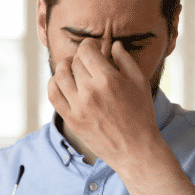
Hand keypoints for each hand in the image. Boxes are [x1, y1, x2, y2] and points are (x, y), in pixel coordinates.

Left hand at [48, 39, 161, 171]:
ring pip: (60, 75)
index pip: (86, 50)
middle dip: (81, 58)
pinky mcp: (71, 119)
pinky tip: (61, 82)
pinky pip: (53, 94)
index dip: (89, 45)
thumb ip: (125, 60)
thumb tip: (114, 44)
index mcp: (108, 79)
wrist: (135, 150)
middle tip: (88, 62)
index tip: (94, 48)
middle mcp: (90, 91)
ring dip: (64, 67)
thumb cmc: (142, 115)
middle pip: (74, 62)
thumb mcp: (140, 83)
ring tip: (72, 69)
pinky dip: (54, 84)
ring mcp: (78, 106)